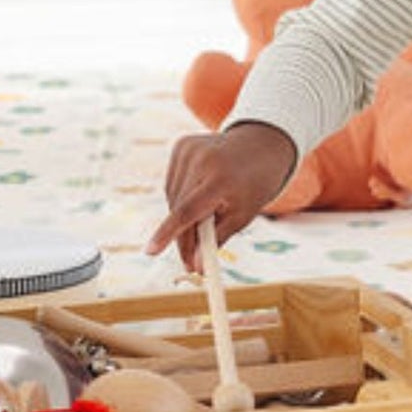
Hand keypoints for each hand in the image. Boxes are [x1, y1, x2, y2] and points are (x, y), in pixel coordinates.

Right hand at [146, 122, 297, 268]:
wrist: (260, 145)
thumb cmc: (254, 185)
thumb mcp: (244, 215)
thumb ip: (217, 239)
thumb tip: (195, 266)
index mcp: (220, 178)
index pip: (187, 210)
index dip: (168, 233)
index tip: (151, 252)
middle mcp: (201, 160)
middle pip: (178, 208)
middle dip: (182, 238)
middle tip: (189, 263)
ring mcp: (189, 149)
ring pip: (172, 196)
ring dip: (181, 218)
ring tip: (202, 224)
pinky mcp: (181, 145)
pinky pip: (173, 182)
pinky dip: (181, 197)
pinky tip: (198, 196)